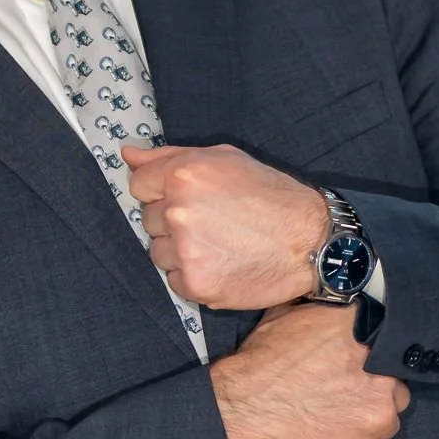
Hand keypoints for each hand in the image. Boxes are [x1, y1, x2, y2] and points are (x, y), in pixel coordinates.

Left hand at [123, 142, 328, 308]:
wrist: (311, 241)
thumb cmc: (271, 196)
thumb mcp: (225, 159)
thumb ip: (171, 156)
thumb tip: (128, 155)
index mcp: (184, 174)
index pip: (138, 184)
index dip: (160, 191)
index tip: (186, 197)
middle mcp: (179, 211)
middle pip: (147, 219)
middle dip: (172, 220)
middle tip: (212, 221)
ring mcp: (185, 250)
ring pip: (157, 251)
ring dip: (179, 250)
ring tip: (218, 243)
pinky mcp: (195, 283)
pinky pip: (174, 279)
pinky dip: (192, 274)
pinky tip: (221, 263)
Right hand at [209, 301, 408, 438]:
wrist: (248, 403)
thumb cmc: (261, 361)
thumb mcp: (285, 314)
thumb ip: (316, 306)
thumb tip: (322, 298)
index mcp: (356, 318)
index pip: (383, 325)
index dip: (371, 342)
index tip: (359, 354)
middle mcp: (376, 348)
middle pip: (392, 362)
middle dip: (374, 372)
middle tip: (347, 382)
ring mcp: (382, 385)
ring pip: (396, 394)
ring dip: (376, 400)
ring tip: (346, 405)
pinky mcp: (377, 417)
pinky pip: (388, 426)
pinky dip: (370, 428)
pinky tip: (346, 424)